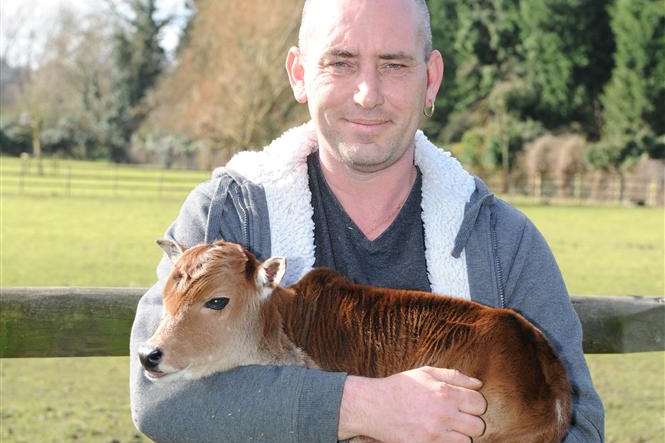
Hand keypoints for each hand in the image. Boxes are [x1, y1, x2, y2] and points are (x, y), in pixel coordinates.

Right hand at [338, 366, 486, 442]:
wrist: (374, 405)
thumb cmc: (400, 386)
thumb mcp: (426, 372)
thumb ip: (455, 376)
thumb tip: (478, 384)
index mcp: (445, 392)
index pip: (480, 403)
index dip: (475, 404)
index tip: (466, 404)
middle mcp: (444, 414)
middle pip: (478, 426)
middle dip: (471, 421)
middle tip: (458, 417)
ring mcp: (435, 433)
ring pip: (466, 441)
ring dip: (460, 434)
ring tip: (447, 426)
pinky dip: (447, 442)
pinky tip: (438, 434)